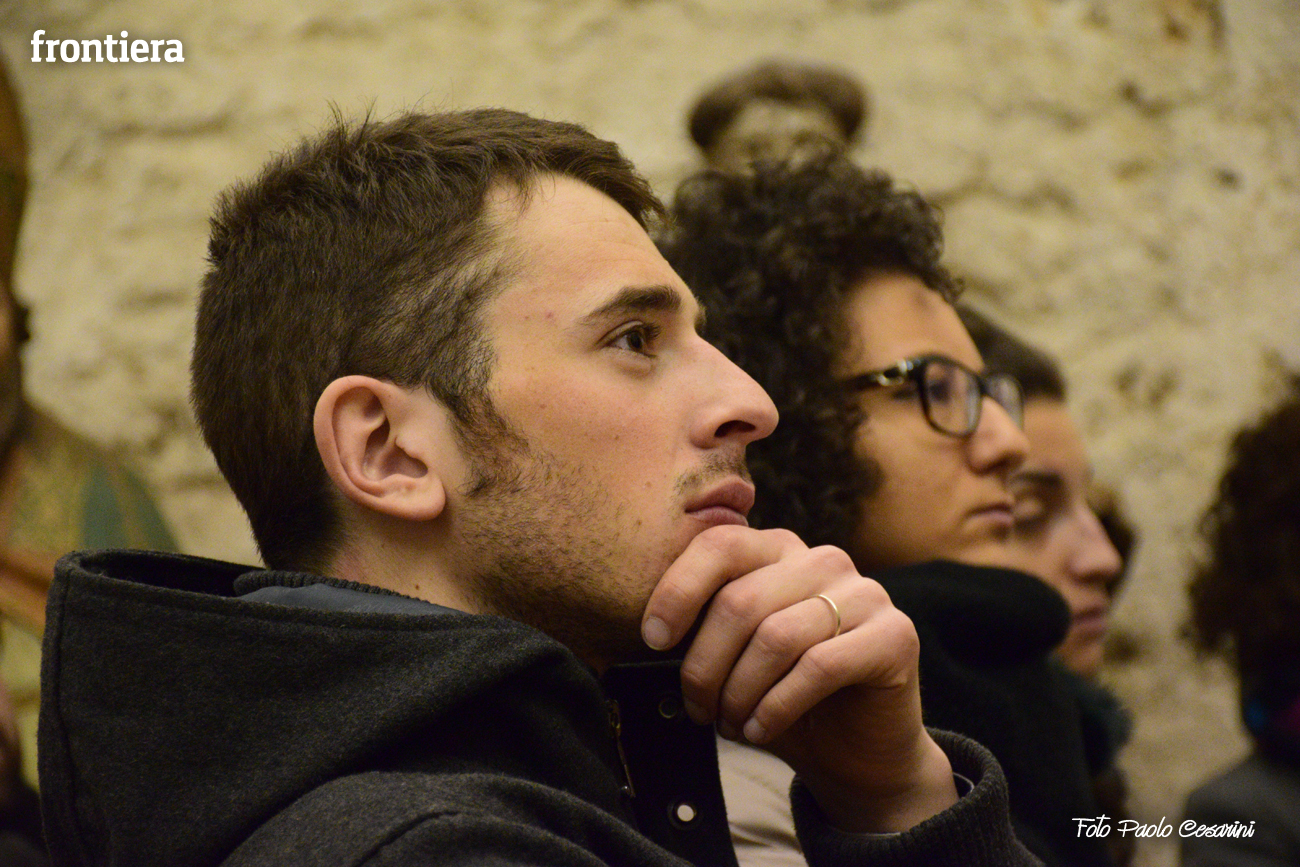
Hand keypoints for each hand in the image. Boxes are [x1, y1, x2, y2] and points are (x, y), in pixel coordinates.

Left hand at [641, 526, 956, 832]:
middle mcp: (823, 560)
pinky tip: (760, 729)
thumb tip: (652, 631)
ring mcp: (865, 593)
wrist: (858, 753)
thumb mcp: (734, 655)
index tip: (654, 640)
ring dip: (739, 693)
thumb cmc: (784, 698)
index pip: (719, 546)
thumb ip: (705, 626)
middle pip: (740, 601)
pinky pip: (818, 666)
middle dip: (704, 666)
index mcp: (779, 551)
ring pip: (776, 637)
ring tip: (730, 723)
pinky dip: (777, 706)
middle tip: (698, 708)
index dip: (678, 591)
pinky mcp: (895, 635)